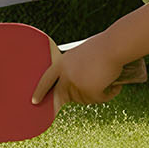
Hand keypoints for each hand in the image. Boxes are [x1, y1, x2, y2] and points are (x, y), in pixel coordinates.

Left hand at [32, 38, 147, 108]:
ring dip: (96, 94)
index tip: (34, 101)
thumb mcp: (81, 56)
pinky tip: (114, 86)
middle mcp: (66, 75)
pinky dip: (108, 95)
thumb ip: (74, 70)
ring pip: (84, 99)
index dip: (40, 91)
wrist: (114, 46)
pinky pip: (99, 100)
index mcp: (62, 63)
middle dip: (77, 96)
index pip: (46, 80)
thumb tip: (74, 91)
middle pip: (65, 96)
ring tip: (107, 80)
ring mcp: (76, 84)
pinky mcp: (90, 91)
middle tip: (90, 90)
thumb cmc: (102, 47)